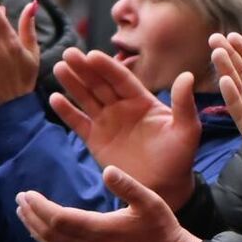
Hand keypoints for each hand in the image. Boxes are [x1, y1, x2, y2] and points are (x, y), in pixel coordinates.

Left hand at [15, 165, 201, 241]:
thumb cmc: (162, 229)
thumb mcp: (150, 201)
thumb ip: (127, 185)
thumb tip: (107, 170)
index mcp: (100, 230)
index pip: (59, 219)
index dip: (40, 207)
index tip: (27, 193)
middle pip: (49, 233)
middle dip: (32, 216)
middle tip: (20, 199)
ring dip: (35, 229)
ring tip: (24, 214)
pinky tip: (43, 235)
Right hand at [51, 47, 199, 209]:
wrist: (165, 188)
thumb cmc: (179, 158)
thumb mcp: (186, 130)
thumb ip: (184, 104)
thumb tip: (188, 75)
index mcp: (142, 100)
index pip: (121, 79)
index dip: (107, 67)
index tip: (92, 55)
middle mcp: (122, 107)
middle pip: (100, 83)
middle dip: (84, 69)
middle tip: (68, 52)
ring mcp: (107, 122)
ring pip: (86, 98)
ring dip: (73, 83)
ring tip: (59, 68)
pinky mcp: (95, 139)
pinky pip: (79, 122)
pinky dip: (67, 111)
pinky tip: (54, 98)